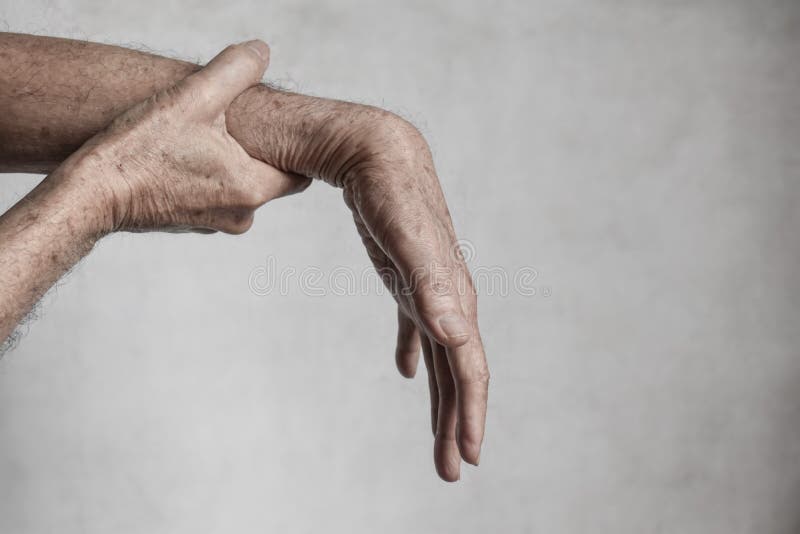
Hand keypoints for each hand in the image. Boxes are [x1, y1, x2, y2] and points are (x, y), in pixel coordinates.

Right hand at [54, 40, 309, 235]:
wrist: (94, 193)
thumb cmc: (141, 149)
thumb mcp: (193, 98)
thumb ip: (235, 70)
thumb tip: (262, 51)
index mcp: (253, 188)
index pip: (300, 172)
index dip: (294, 147)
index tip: (280, 128)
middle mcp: (241, 215)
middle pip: (272, 177)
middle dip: (260, 150)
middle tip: (236, 123)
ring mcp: (217, 224)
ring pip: (242, 184)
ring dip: (232, 162)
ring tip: (206, 136)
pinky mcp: (195, 224)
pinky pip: (218, 195)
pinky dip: (210, 176)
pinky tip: (186, 155)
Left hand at [342, 116, 489, 481]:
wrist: (377, 149)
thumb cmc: (389, 189)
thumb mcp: (405, 235)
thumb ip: (431, 285)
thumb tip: (457, 336)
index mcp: (453, 294)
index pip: (468, 364)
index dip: (470, 412)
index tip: (467, 455)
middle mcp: (448, 296)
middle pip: (459, 371)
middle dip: (457, 422)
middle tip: (450, 470)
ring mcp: (429, 289)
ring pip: (442, 356)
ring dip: (441, 400)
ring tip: (438, 440)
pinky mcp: (408, 279)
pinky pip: (417, 328)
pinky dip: (415, 354)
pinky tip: (409, 374)